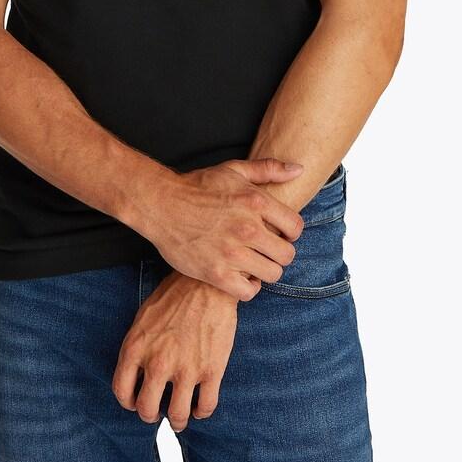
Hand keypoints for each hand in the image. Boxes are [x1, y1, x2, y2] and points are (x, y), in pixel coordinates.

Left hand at [111, 269, 238, 431]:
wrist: (206, 282)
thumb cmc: (174, 295)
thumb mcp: (144, 318)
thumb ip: (138, 347)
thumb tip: (135, 372)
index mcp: (137, 348)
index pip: (122, 390)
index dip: (128, 402)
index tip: (136, 401)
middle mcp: (158, 362)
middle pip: (147, 409)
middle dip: (150, 414)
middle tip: (157, 411)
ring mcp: (186, 369)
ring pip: (177, 416)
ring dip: (178, 421)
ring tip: (180, 418)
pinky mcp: (212, 370)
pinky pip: (206, 407)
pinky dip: (202, 412)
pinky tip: (200, 406)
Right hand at [140, 158, 305, 301]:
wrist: (162, 204)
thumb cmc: (199, 186)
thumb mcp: (234, 169)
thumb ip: (269, 169)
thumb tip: (299, 170)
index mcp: (256, 202)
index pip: (295, 227)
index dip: (290, 232)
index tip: (279, 233)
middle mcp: (248, 229)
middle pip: (286, 255)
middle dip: (279, 253)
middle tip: (266, 250)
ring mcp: (232, 253)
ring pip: (271, 274)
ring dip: (265, 270)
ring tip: (253, 262)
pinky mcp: (216, 274)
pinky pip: (248, 292)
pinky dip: (248, 287)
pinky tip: (241, 276)